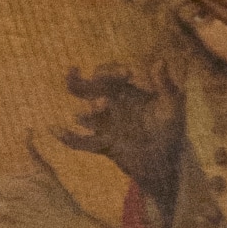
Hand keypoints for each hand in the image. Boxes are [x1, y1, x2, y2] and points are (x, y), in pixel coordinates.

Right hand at [61, 60, 183, 212]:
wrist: (165, 166)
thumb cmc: (171, 132)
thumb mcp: (173, 108)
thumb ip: (166, 86)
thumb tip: (160, 60)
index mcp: (129, 91)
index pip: (112, 74)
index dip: (112, 71)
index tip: (126, 75)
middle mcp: (113, 104)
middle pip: (91, 89)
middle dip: (83, 85)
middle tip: (76, 79)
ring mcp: (106, 124)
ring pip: (86, 114)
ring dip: (84, 114)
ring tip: (82, 116)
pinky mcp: (103, 144)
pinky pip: (82, 142)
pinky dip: (68, 137)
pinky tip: (54, 129)